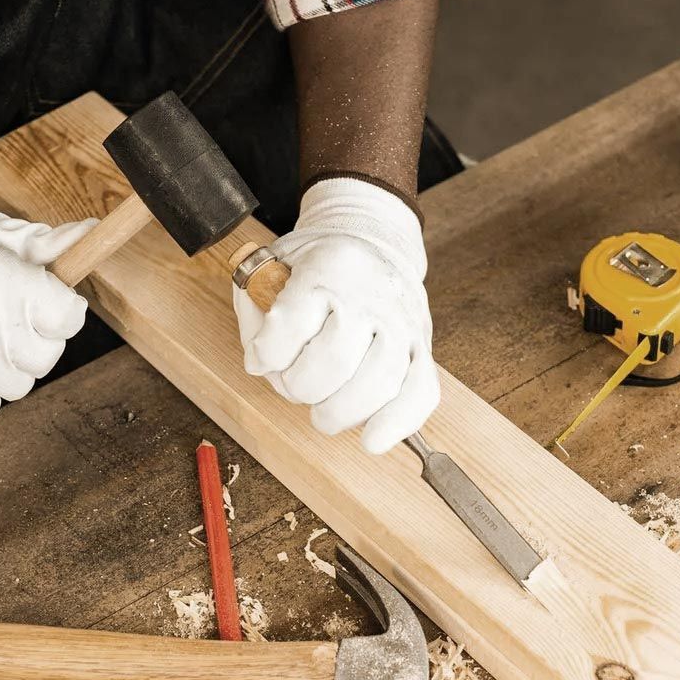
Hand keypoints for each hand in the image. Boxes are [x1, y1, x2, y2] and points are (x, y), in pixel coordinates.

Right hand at [0, 203, 93, 422]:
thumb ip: (44, 244)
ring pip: (17, 386)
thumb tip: (89, 237)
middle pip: (46, 357)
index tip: (39, 301)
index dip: (59, 310)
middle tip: (0, 318)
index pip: (68, 317)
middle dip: (32, 339)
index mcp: (0, 279)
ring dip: (4, 367)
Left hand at [233, 177, 438, 453]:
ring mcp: (403, 323)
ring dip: (339, 412)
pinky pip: (420, 394)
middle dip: (299, 386)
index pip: (289, 326)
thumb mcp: (273, 263)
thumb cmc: (317, 263)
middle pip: (332, 363)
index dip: (264, 354)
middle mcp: (371, 294)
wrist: (375, 241)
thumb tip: (262, 362)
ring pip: (376, 385)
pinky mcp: (424, 348)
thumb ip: (255, 310)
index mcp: (330, 266)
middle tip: (294, 382)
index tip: (261, 357)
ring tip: (323, 410)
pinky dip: (396, 424)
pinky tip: (371, 439)